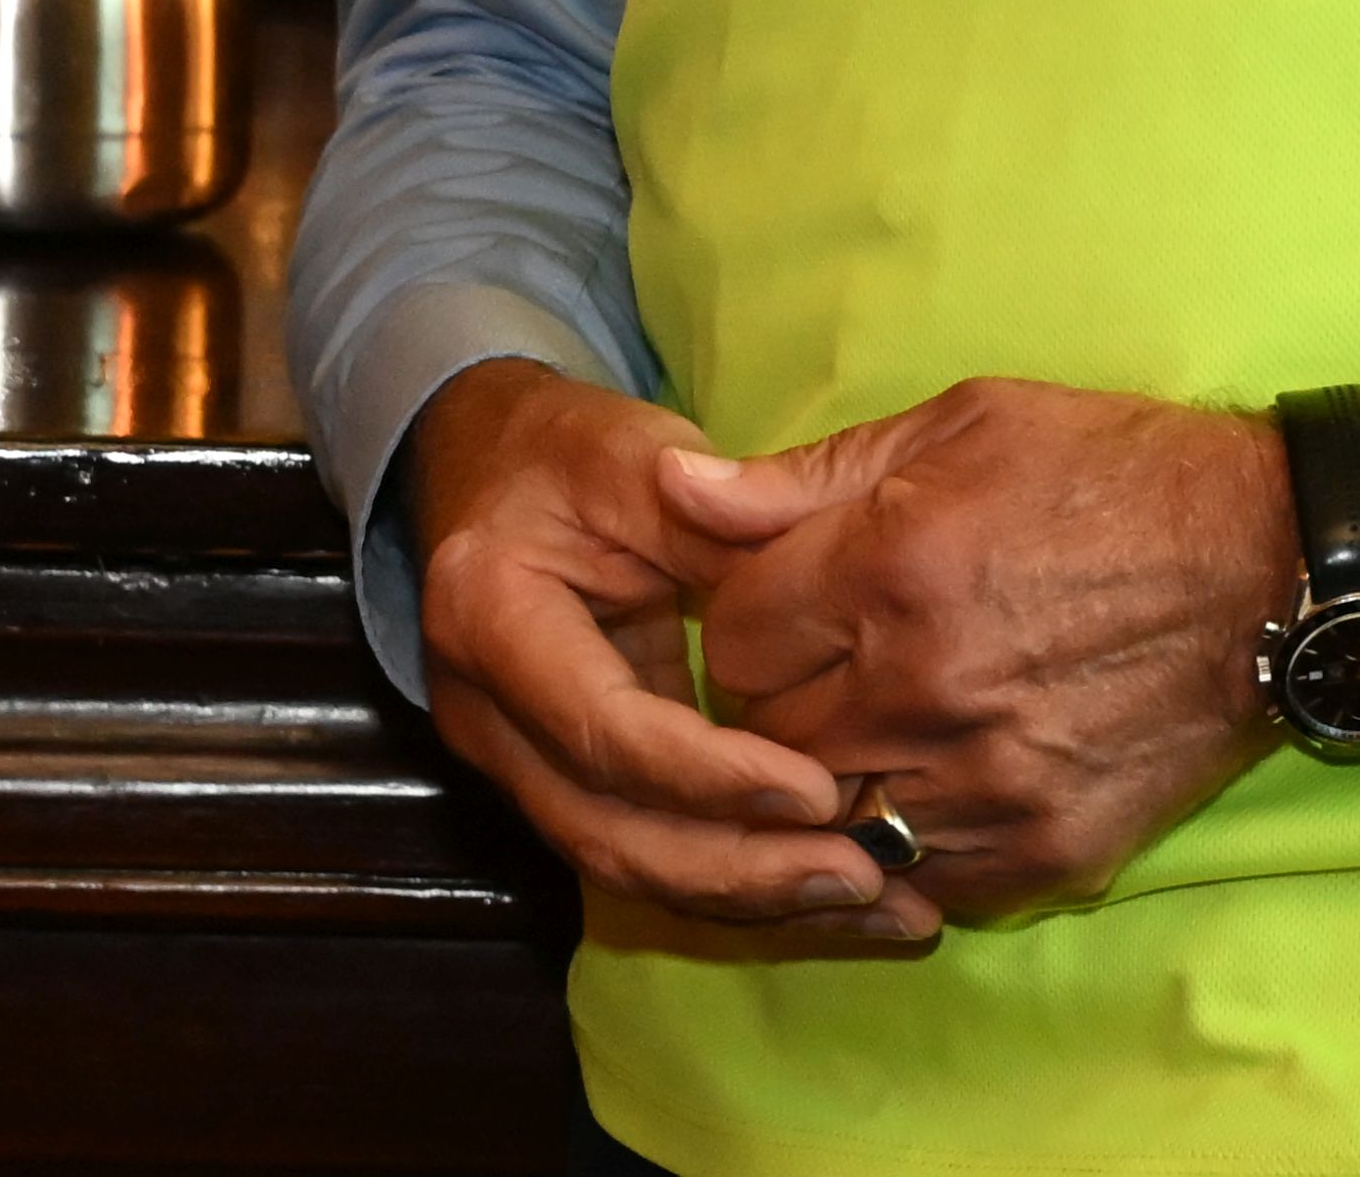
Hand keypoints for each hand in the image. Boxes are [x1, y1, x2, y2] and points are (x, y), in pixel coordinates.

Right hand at [401, 359, 904, 935]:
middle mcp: (484, 719)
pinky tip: (831, 895)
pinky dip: (737, 883)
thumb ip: (716, 524)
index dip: (711, 775)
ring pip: (627, 867)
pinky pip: (645, 855)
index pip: (604, 731)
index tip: (818, 791)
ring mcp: (513, 766)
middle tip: (863, 877)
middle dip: (741, 870)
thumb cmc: (564, 454)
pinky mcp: (558, 789)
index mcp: (491, 620)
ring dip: (750, 899)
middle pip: (609, 833)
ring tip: (875, 905)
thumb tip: (818, 588)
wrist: (485, 472)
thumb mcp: (636, 457)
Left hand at [658, 376, 1308, 923]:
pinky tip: (950, 772)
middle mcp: (923, 690)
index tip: (794, 599)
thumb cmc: (1114, 473)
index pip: (728, 637)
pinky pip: (919, 875)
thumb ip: (808, 475)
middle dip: (784, 695)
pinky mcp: (1041, 852)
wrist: (1275, 566)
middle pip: (764, 736)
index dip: (749, 613)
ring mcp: (983, 785)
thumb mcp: (964, 425)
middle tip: (839, 657)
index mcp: (891, 571)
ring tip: (890, 716)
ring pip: (828, 817)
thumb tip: (672, 487)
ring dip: (840, 772)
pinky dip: (916, 832)